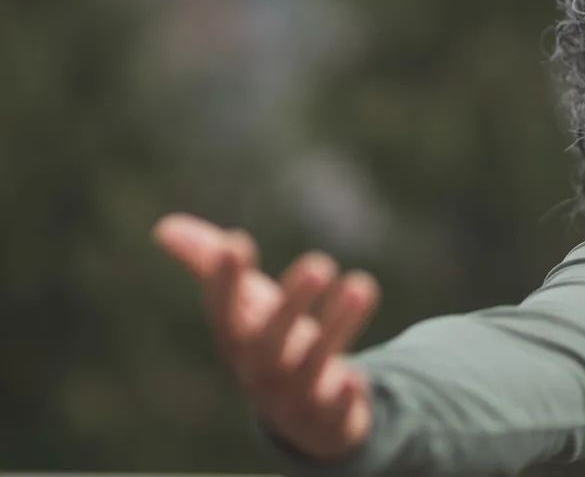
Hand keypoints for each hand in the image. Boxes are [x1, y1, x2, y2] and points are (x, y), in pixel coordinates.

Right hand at [154, 213, 380, 460]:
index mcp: (235, 340)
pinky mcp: (330, 417)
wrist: (307, 416)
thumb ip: (210, 264)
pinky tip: (356, 379)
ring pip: (313, 364)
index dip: (224, 281)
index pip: (222, 311)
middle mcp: (259, 370)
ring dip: (337, 327)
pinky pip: (334, 412)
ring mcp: (294, 396)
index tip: (234, 243)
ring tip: (361, 285)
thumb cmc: (271, 344)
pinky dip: (344, 398)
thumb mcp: (246, 303)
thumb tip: (164, 227)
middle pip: (269, 341)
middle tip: (319, 264)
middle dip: (292, 304)